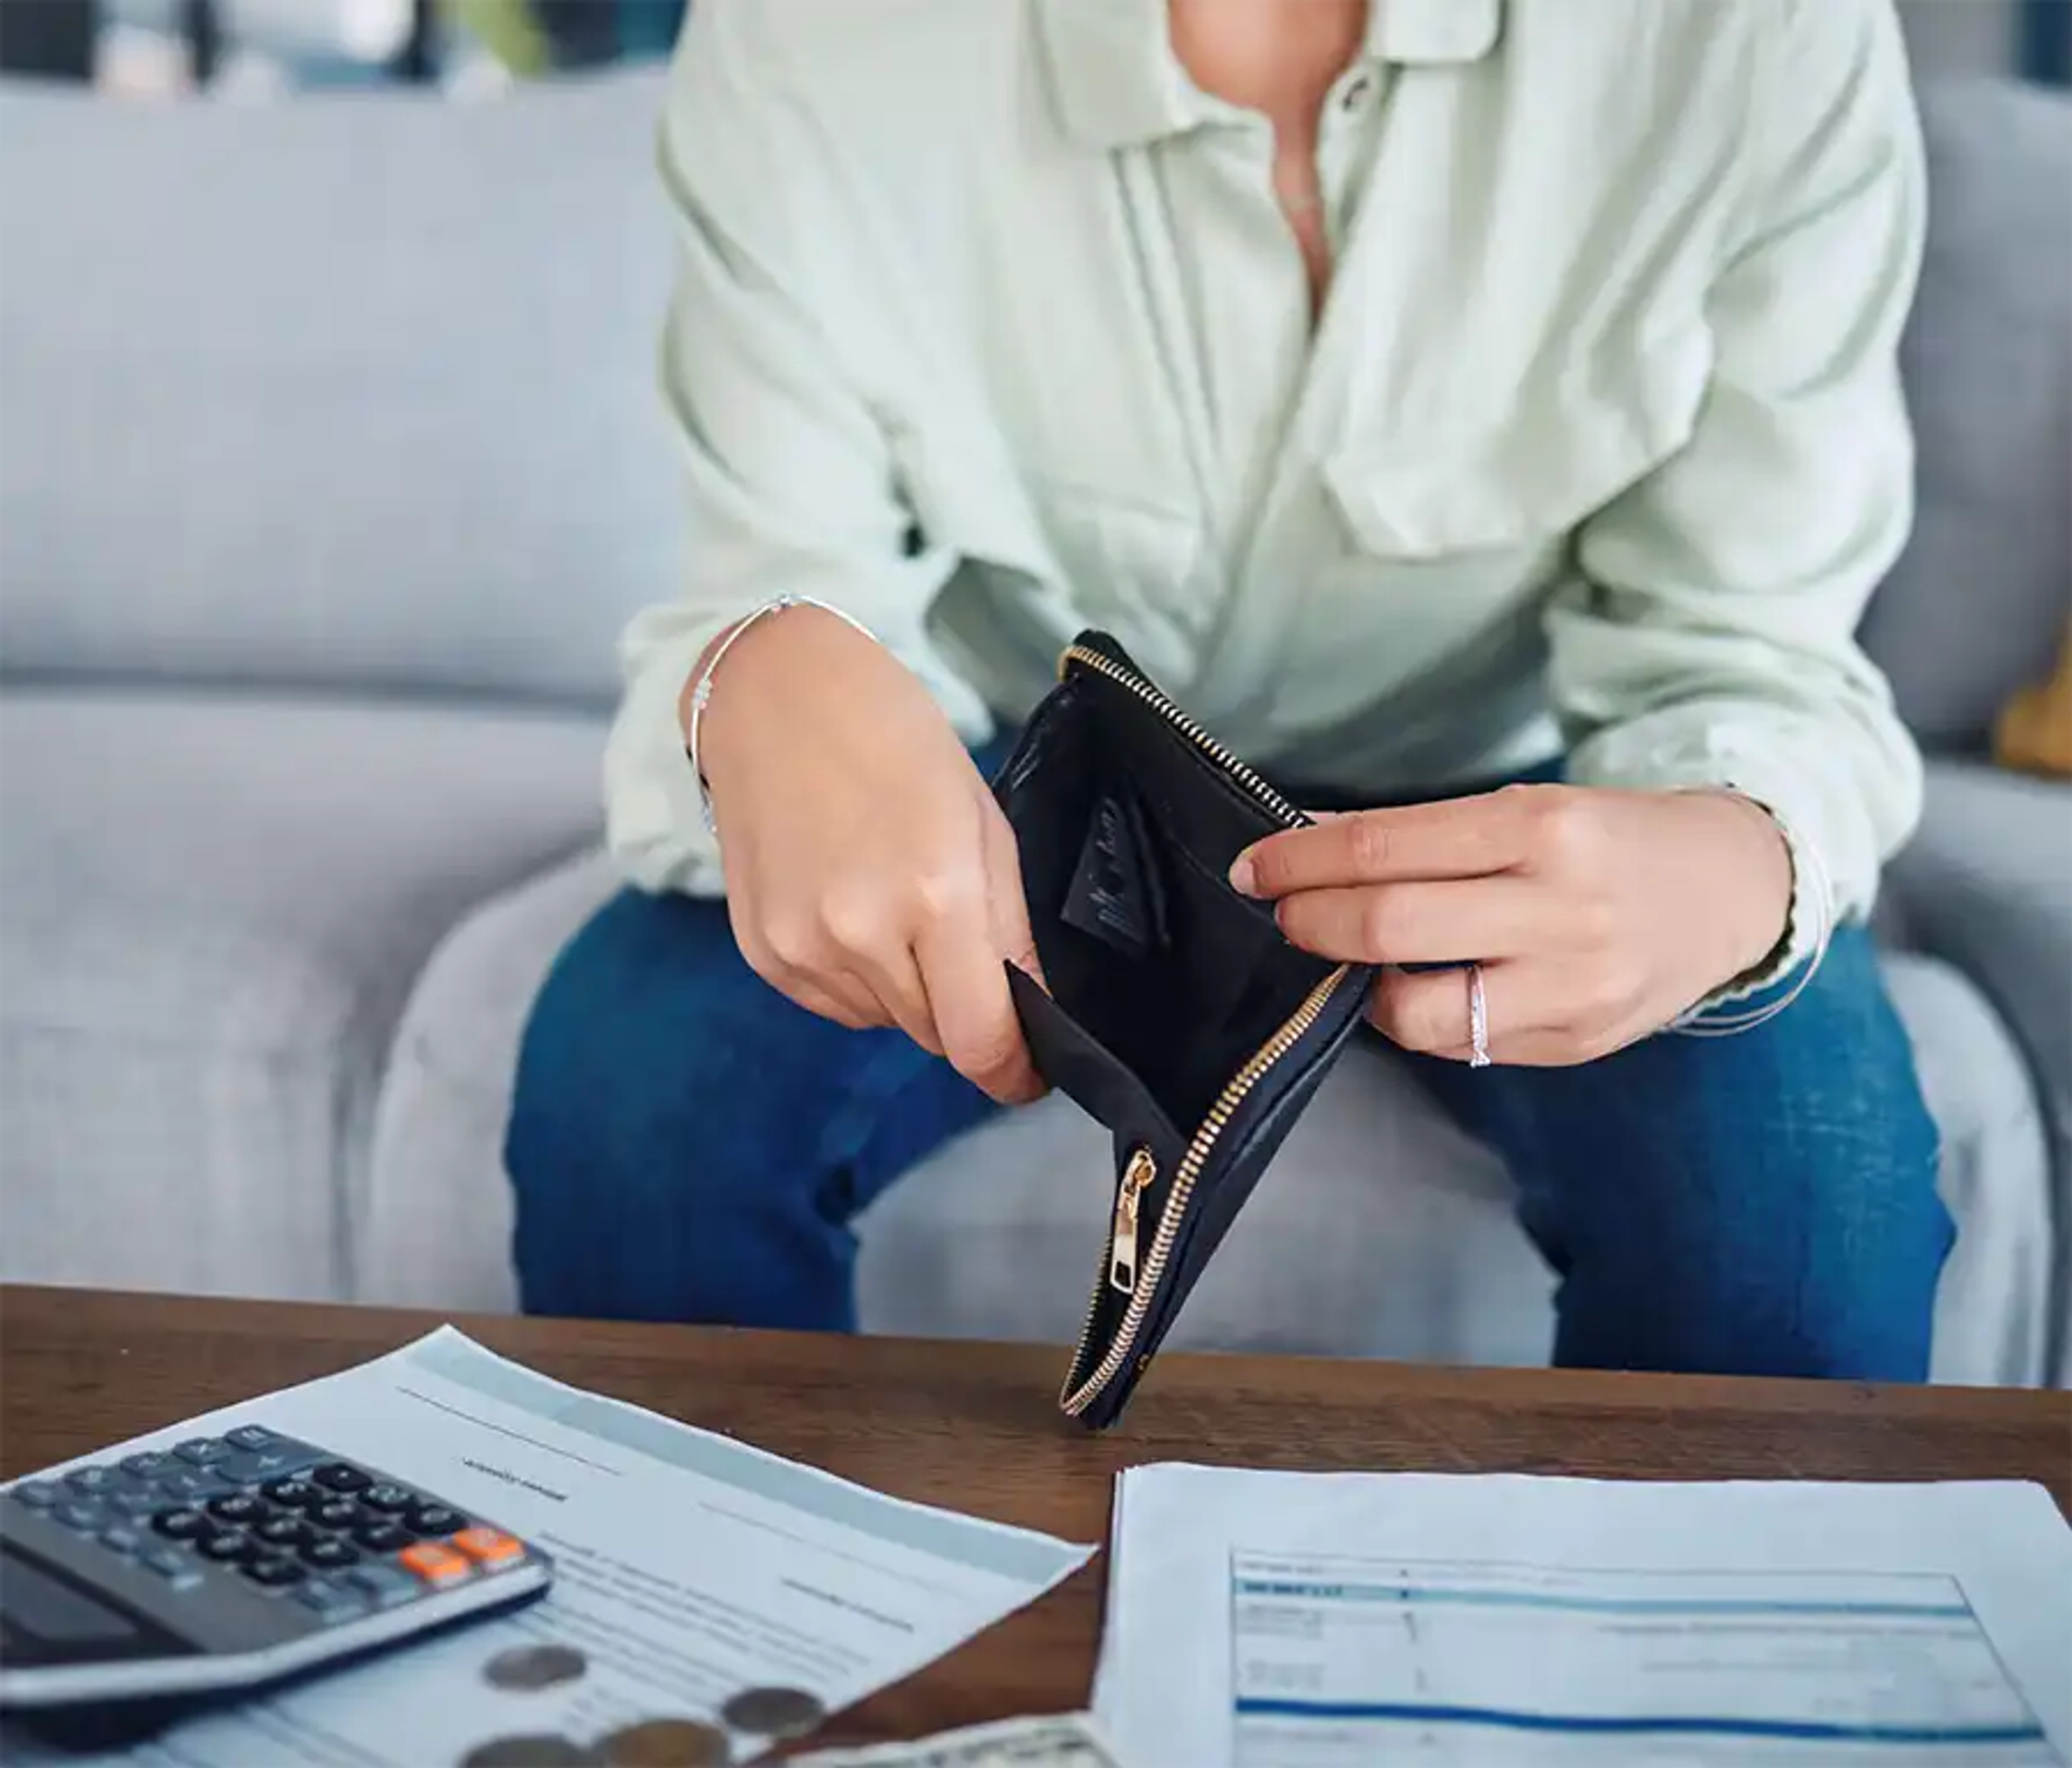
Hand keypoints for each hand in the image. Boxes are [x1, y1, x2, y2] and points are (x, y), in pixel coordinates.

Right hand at [688, 607, 1044, 1102]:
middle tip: (960, 940)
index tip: (1029, 1074)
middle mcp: (859, 935)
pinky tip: (851, 908)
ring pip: (884, 1021)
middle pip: (934, 1035)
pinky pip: (833, 1004)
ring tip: (896, 905)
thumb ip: (1010, 931)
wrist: (777, 695)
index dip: (1012, 1071)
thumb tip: (1034, 1015)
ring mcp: (799, 948)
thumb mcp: (983, 825)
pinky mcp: (762, 953)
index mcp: (933, 896)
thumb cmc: (897, 742)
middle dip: (962, 1010)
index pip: (978, 1039)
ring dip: (908, 991)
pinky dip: (857, 978)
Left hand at [1231, 784, 1792, 1065]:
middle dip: (1310, 922)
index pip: (1385, 847)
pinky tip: (1418, 990)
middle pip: (1389, 926)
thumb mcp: (1527, 811)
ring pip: (1417, 1011)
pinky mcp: (1576, 1043)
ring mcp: (1572, 987)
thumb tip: (1311, 849)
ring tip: (1350, 962)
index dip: (1301, 862)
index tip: (1255, 868)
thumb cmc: (1609, 843)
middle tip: (1282, 913)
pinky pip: (1462, 1044)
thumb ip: (1425, 839)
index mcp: (1543, 828)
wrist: (1731, 893)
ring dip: (1357, 988)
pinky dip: (1419, 1018)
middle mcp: (1561, 909)